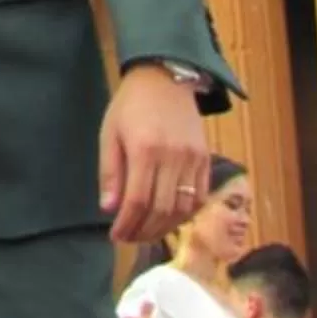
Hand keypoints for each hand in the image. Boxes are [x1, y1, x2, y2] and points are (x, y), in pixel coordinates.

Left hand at [98, 66, 209, 243]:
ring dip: (165, 228)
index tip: (116, 237)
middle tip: (129, 239)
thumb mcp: (110, 134)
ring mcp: (193, 159)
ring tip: (147, 232)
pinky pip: (200, 197)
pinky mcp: (206, 158)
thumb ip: (110, 172)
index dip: (126, 225)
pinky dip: (186, 214)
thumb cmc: (130, 106)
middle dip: (143, 231)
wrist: (164, 78)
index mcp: (145, 150)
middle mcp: (173, 157)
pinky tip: (170, 219)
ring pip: (183, 209)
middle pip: (161, 210)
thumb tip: (109, 209)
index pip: (137, 201)